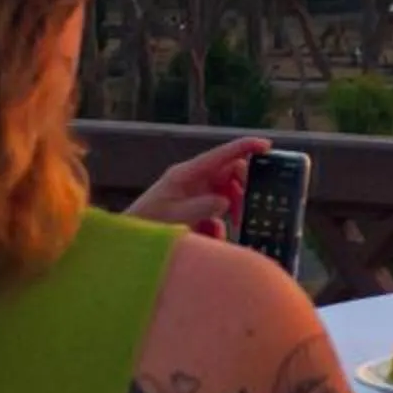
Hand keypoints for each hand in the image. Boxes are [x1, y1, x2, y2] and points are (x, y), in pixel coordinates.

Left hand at [124, 134, 266, 239]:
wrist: (125, 246)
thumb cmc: (145, 225)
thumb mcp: (174, 216)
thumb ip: (202, 207)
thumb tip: (226, 201)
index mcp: (187, 173)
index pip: (221, 154)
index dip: (245, 147)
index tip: (267, 146)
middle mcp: (193, 180)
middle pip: (229, 174)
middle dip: (242, 189)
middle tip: (248, 207)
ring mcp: (194, 195)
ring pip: (226, 195)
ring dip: (232, 210)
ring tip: (232, 228)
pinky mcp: (194, 211)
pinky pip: (216, 213)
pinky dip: (219, 226)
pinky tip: (211, 237)